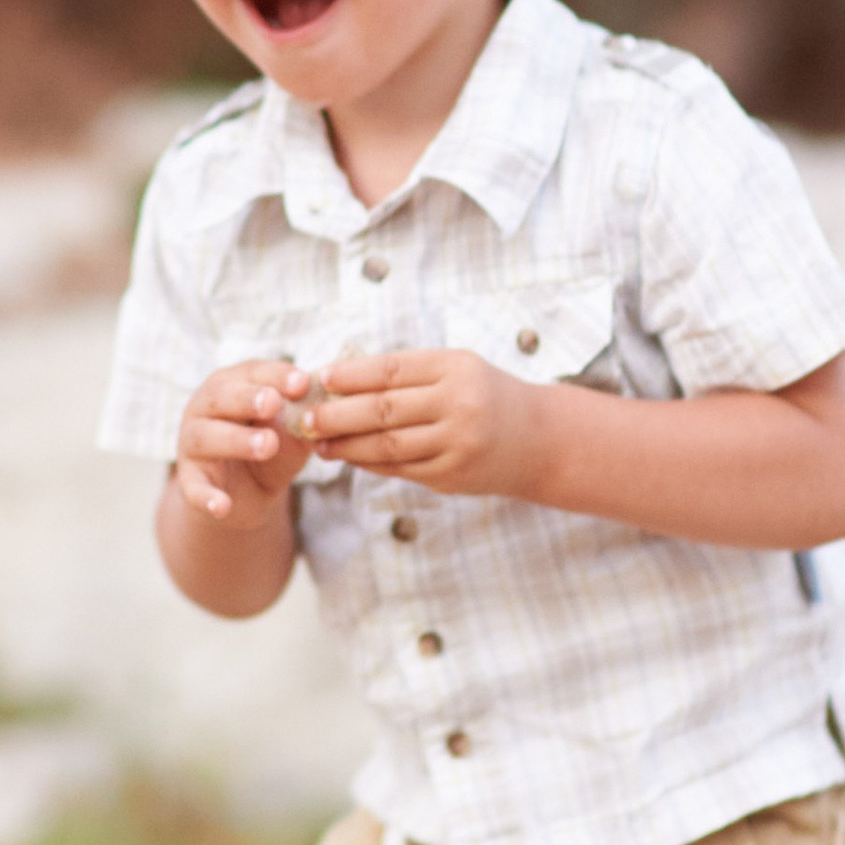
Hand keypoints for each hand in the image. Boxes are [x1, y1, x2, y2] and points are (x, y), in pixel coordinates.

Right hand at [172, 357, 316, 524]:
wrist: (246, 496)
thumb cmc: (270, 451)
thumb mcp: (291, 437)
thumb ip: (298, 425)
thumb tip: (313, 411)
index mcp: (232, 385)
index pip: (251, 372)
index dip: (275, 375)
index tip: (302, 383)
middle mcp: (205, 408)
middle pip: (220, 397)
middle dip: (247, 398)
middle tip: (274, 403)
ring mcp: (192, 444)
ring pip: (205, 437)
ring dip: (236, 439)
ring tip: (267, 445)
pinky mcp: (189, 480)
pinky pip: (193, 488)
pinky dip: (205, 497)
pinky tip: (222, 506)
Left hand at [298, 350, 542, 500]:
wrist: (540, 440)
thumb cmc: (487, 396)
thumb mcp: (458, 369)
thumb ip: (409, 373)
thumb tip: (341, 380)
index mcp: (456, 368)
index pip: (391, 370)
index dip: (351, 374)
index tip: (320, 377)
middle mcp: (459, 404)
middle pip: (383, 409)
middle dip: (336, 414)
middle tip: (304, 416)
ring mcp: (456, 443)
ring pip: (386, 445)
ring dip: (345, 445)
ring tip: (317, 441)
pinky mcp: (452, 475)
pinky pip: (399, 469)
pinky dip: (368, 463)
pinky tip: (347, 456)